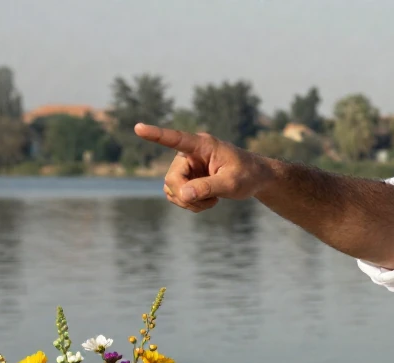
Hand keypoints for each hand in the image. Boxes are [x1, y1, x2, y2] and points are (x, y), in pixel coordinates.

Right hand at [134, 123, 274, 212]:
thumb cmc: (247, 175)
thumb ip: (208, 187)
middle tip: (210, 201)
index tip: (139, 128)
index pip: (176, 139)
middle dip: (187, 195)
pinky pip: (176, 196)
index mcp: (202, 145)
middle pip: (172, 178)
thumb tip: (183, 194)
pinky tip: (208, 201)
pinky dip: (189, 204)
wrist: (255, 179)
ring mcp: (186, 166)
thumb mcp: (232, 183)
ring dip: (189, 202)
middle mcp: (189, 153)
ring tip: (212, 200)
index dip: (156, 134)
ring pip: (172, 189)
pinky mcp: (186, 179)